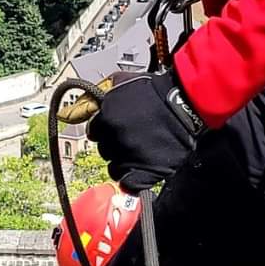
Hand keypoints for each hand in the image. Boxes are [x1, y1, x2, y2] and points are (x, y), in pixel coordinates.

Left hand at [86, 70, 204, 191]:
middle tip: (131, 136)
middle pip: (104, 149)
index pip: (94, 132)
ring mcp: (132, 155)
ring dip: (122, 161)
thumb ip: (99, 95)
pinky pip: (129, 183)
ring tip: (138, 149)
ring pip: (114, 167)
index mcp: (107, 117)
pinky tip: (138, 169)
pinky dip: (132, 180)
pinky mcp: (149, 170)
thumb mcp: (121, 82)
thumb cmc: (156, 90)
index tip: (114, 128)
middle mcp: (116, 137)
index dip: (104, 130)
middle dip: (114, 144)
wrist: (185, 102)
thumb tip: (79, 106)